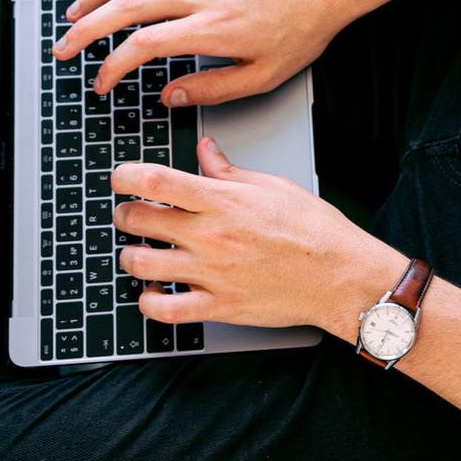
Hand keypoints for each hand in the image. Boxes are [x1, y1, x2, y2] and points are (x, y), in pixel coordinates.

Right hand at [53, 0, 348, 104]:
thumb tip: (169, 96)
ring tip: (74, 13)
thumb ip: (212, 89)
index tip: (102, 83)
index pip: (141, 46)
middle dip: (85, 30)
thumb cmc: (300, 31)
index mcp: (210, 29)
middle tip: (64, 49)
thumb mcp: (263, 77)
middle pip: (123, 7)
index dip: (112, 66)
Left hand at [112, 140, 401, 333]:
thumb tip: (205, 150)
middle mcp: (211, 236)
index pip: (154, 180)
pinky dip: (147, 302)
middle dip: (125, 214)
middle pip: (138, 220)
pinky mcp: (218, 306)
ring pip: (141, 264)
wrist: (341, 275)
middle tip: (130, 213)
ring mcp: (211, 274)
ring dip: (130, 255)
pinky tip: (151, 292)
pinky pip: (164, 310)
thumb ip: (229, 170)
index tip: (120, 176)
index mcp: (223, 201)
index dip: (125, 175)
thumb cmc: (315, 230)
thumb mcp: (273, 186)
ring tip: (139, 251)